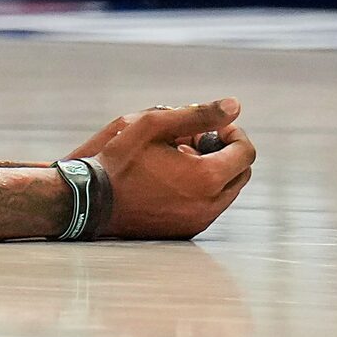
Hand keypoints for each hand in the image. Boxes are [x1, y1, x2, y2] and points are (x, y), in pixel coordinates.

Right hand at [72, 100, 255, 239]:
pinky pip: (209, 207)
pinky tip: (171, 178)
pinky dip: (201, 190)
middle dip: (224, 152)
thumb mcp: (153, 125)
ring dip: (213, 171)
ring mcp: (199, 221)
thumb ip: (198, 115)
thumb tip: (234, 106)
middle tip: (193, 140)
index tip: (210, 127)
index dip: (232, 133)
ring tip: (177, 158)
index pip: (245, 152)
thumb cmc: (119, 160)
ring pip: (226, 191)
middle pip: (241, 173)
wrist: (91, 200)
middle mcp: (210, 204)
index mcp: (207, 177)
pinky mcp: (187, 230)